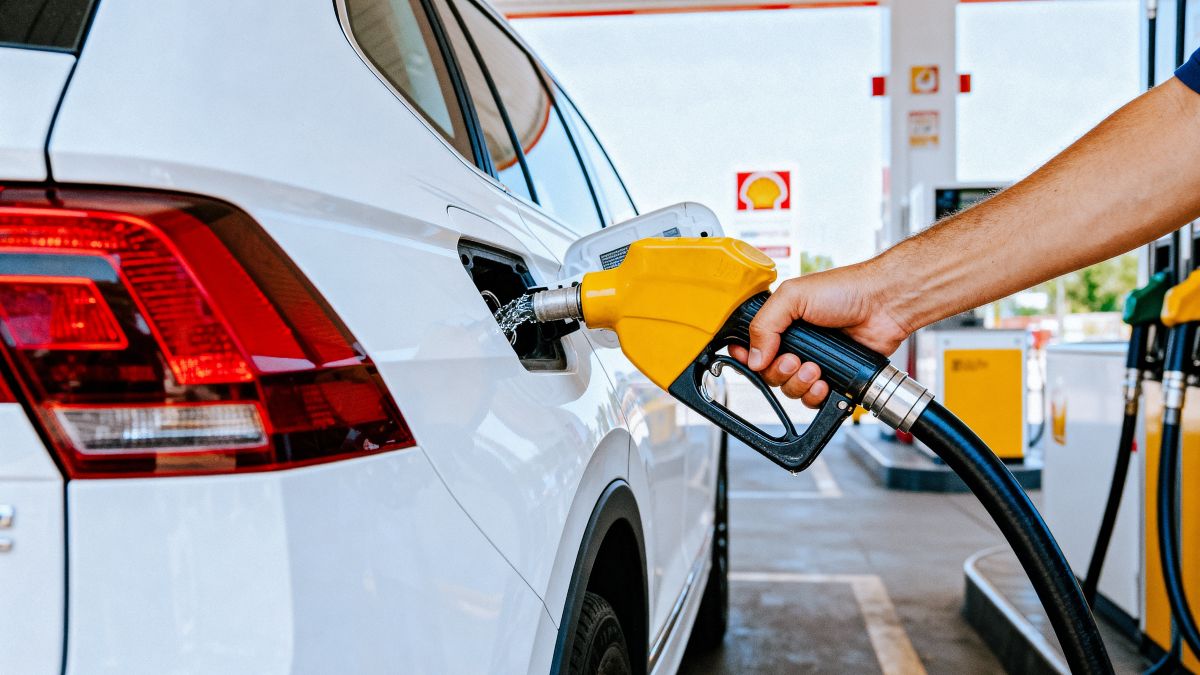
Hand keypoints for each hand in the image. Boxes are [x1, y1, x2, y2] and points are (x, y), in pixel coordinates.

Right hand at [729, 262, 910, 406]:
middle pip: (769, 374)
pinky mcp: (833, 377)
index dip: (746, 356)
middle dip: (779, 371)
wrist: (883, 304)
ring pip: (790, 389)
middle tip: (794, 360)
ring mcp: (814, 361)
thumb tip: (753, 358)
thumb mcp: (793, 296)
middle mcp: (795, 343)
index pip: (751, 347)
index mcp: (781, 323)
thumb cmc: (845, 290)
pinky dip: (816, 395)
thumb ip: (765, 324)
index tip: (748, 359)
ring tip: (815, 368)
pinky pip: (813, 399)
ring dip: (799, 383)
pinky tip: (825, 382)